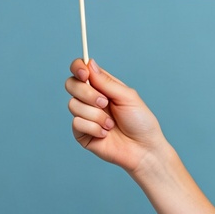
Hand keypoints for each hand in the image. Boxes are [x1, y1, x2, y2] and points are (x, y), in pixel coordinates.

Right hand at [65, 59, 166, 174]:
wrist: (143, 149)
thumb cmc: (140, 121)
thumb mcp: (128, 97)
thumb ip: (107, 82)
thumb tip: (89, 64)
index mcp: (103, 87)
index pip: (82, 70)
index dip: (78, 68)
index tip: (84, 73)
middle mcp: (91, 99)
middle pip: (71, 85)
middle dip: (87, 93)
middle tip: (105, 103)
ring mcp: (85, 115)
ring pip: (73, 105)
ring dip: (96, 115)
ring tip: (111, 124)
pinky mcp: (81, 133)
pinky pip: (76, 123)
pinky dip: (94, 128)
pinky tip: (105, 134)